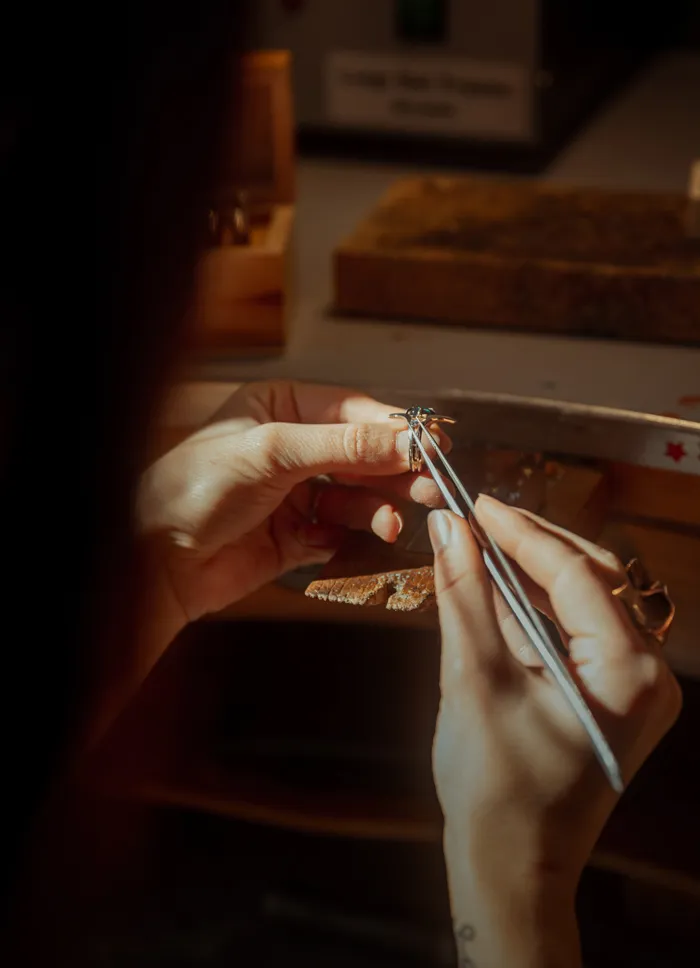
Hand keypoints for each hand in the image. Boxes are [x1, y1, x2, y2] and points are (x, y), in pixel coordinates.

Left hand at [138, 380, 449, 624]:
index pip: (352, 410)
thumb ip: (344, 445)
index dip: (394, 428)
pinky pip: (341, 530)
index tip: (433, 443)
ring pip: (357, 494)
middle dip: (396, 469)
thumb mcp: (272, 452)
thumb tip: (405, 437)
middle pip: (361, 453)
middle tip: (432, 483)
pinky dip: (358, 534)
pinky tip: (369, 536)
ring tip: (396, 520)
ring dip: (381, 506)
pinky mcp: (296, 535)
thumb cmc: (193, 490)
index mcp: (279, 407)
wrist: (156, 561)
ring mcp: (294, 492)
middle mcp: (290, 447)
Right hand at [429, 496, 680, 966]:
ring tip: (477, 542)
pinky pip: (573, 630)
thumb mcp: (473, 682)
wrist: (511, 870)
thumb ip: (463, 598)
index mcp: (628, 674)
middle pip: (590, 577)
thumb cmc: (495, 792)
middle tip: (475, 516)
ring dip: (528, 571)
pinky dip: (532, 607)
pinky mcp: (608, 694)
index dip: (520, 532)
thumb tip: (447, 530)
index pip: (576, 574)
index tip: (475, 503)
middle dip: (530, 544)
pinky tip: (493, 587)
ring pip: (581, 600)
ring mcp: (631, 686)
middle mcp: (646, 675)